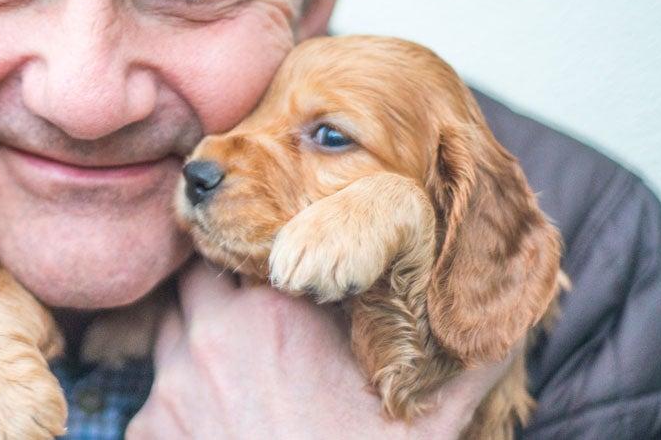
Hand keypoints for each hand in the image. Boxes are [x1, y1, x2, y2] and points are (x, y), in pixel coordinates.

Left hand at [126, 263, 514, 439]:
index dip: (258, 243)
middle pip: (194, 278)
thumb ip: (466, 364)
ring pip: (168, 332)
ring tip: (237, 376)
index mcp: (276, 315)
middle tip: (250, 311)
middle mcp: (212, 337)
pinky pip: (152, 400)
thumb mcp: (427, 427)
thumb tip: (515, 319)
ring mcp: (170, 386)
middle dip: (217, 287)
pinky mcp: (145, 432)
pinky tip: (217, 432)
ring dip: (195, 342)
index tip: (274, 257)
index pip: (245, 240)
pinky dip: (178, 408)